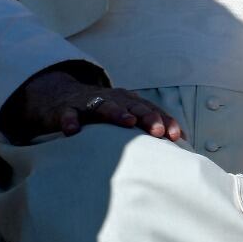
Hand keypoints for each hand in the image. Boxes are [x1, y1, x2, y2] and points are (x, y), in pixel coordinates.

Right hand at [13, 69, 183, 141]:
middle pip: (132, 106)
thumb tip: (183, 143)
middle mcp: (111, 99)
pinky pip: (68, 115)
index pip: (150, 110)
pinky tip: (73, 131)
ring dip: (116, 112)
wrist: (59, 98)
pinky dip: (70, 121)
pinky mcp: (66, 110)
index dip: (164, 121)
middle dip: (147, 116)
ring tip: (128, 122)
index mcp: (127, 101)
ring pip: (103, 106)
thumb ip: (149, 127)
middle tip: (158, 130)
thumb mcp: (124, 115)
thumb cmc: (100, 112)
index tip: (176, 136)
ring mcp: (88, 103)